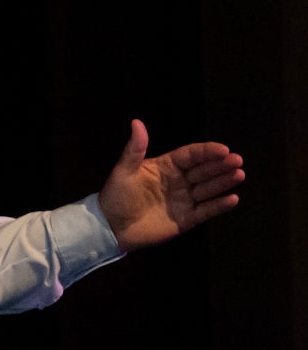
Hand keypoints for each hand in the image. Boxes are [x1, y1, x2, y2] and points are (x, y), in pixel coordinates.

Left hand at [98, 119, 243, 251]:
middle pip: (203, 170)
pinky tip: (232, 199)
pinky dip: (218, 205)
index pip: (191, 155)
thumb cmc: (116, 196)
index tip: (223, 149)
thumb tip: (136, 122)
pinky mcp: (185, 219)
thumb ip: (135, 148)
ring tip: (238, 175)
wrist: (110, 227)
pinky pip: (205, 211)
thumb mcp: (124, 170)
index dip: (207, 152)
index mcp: (165, 166)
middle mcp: (178, 181)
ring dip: (223, 182)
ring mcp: (183, 200)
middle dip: (220, 165)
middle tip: (237, 160)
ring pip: (207, 189)